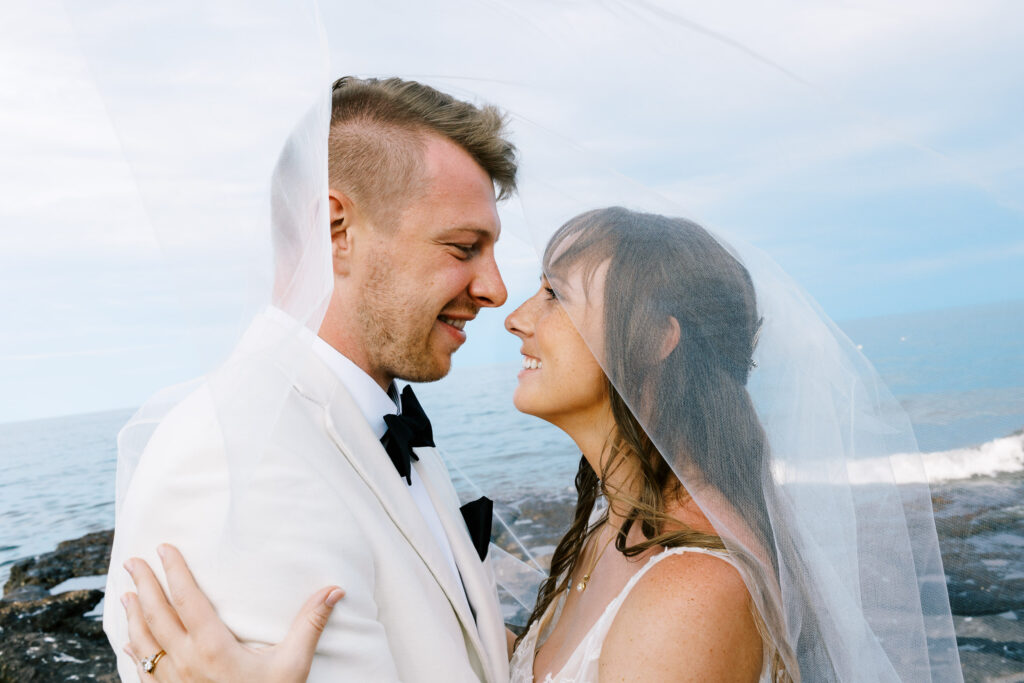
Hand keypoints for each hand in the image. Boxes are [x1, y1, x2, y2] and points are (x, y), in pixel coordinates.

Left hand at [121, 544, 343, 681]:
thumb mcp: (294, 665)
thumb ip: (310, 624)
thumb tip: (334, 591)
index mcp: (213, 647)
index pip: (187, 599)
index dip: (174, 571)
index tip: (164, 548)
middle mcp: (186, 663)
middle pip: (156, 616)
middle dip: (144, 585)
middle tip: (133, 561)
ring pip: (142, 643)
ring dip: (132, 616)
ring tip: (126, 594)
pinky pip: (142, 671)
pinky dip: (133, 650)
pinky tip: (130, 640)